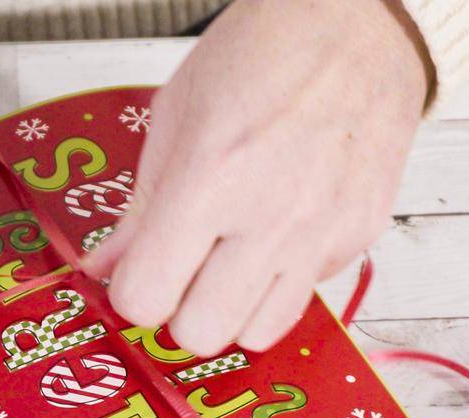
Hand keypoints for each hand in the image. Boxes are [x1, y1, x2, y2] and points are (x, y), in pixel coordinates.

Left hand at [82, 0, 429, 354]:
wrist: (361, 22)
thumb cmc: (267, 51)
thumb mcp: (176, 113)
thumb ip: (139, 205)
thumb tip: (107, 266)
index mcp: (212, 179)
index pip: (147, 298)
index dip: (133, 291)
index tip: (138, 273)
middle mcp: (272, 218)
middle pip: (201, 333)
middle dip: (179, 310)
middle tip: (181, 273)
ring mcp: (322, 233)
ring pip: (257, 334)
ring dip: (232, 309)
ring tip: (228, 263)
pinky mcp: (359, 236)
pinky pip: (305, 296)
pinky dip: (281, 279)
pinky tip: (276, 233)